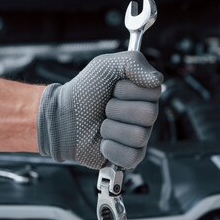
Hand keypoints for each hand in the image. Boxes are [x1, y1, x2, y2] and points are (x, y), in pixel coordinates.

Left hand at [37, 51, 162, 168]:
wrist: (62, 117)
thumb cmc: (83, 91)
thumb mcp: (105, 65)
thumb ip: (134, 62)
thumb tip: (157, 78)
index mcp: (142, 93)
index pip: (154, 92)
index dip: (129, 90)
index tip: (114, 88)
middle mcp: (144, 116)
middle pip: (148, 114)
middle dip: (117, 109)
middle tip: (105, 108)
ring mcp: (137, 137)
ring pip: (138, 135)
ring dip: (111, 128)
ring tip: (101, 124)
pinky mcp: (128, 157)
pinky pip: (131, 156)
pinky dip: (111, 148)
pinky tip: (102, 142)